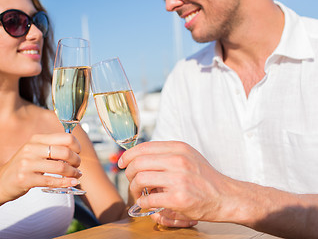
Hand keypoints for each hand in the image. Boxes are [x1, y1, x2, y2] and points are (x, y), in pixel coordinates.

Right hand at [0, 133, 81, 201]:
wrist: (0, 183)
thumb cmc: (22, 167)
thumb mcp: (34, 151)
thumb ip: (50, 148)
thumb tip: (74, 149)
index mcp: (36, 139)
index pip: (65, 137)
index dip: (76, 146)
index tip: (78, 153)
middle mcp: (31, 149)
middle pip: (64, 152)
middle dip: (76, 160)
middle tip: (77, 166)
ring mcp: (27, 164)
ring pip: (60, 167)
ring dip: (73, 173)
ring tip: (76, 175)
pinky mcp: (25, 179)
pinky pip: (51, 181)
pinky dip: (65, 183)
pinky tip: (71, 183)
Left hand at [118, 141, 233, 223]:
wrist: (227, 197)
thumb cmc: (205, 178)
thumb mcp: (189, 156)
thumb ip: (167, 153)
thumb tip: (140, 155)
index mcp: (179, 148)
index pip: (143, 147)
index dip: (128, 155)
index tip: (122, 163)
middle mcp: (178, 161)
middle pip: (138, 163)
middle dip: (128, 173)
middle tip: (131, 181)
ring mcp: (178, 179)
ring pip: (140, 179)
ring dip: (134, 188)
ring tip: (139, 193)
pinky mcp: (178, 198)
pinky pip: (148, 199)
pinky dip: (143, 202)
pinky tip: (147, 203)